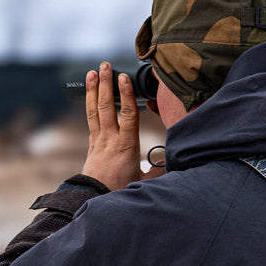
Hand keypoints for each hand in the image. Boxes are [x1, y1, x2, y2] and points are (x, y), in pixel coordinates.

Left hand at [81, 63, 164, 189]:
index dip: (126, 95)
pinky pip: (91, 119)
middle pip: (106, 107)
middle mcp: (110, 139)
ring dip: (93, 90)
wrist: (93, 200)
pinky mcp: (92, 144)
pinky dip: (90, 104)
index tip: (124, 78)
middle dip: (105, 84)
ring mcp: (98, 140)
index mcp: (126, 146)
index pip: (127, 115)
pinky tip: (90, 94)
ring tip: (92, 73)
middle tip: (104, 65)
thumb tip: (174, 161)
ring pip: (95, 111)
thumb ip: (159, 169)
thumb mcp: (144, 181)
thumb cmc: (119, 191)